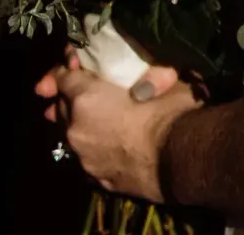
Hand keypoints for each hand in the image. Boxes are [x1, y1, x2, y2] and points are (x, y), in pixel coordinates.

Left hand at [36, 57, 198, 201]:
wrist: (182, 159)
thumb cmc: (171, 112)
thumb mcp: (162, 79)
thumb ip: (144, 74)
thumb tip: (146, 75)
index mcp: (86, 99)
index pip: (62, 78)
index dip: (68, 69)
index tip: (76, 65)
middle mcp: (76, 129)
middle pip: (61, 108)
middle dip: (72, 100)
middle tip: (90, 93)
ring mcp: (84, 158)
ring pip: (72, 136)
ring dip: (83, 126)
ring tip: (103, 122)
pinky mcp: (97, 179)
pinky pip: (90, 158)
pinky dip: (97, 149)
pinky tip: (115, 147)